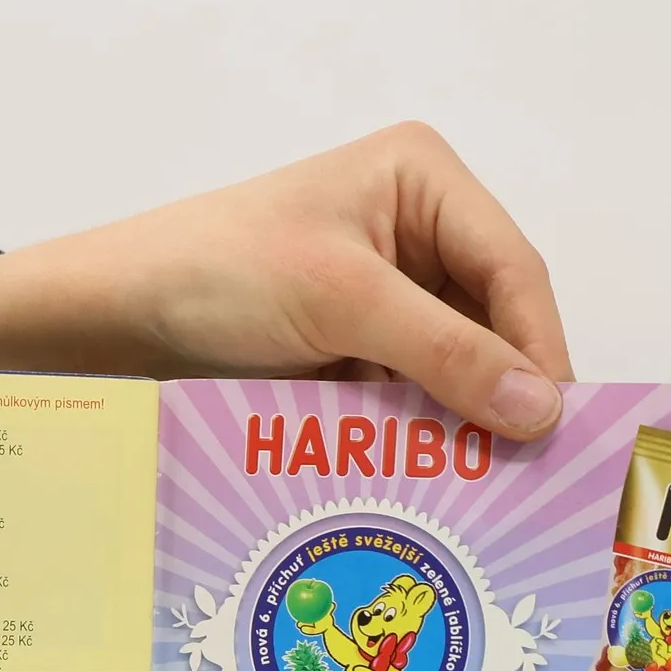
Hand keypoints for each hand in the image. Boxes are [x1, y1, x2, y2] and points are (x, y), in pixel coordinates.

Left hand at [0, 122, 572, 438]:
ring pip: (451, 367)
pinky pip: (406, 395)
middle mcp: (413, 230)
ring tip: (484, 489)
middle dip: (502, 391)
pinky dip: (416, 435)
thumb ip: (447, 352)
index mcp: (423, 181)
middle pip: (490, 321)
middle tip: (530, 475)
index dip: (540, 349)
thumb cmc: (220, 276)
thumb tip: (543, 409)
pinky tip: (430, 481)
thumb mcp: (343, 302)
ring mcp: (381, 293)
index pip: (513, 269)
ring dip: (460, 423)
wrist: (113, 318)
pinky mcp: (349, 349)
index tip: (556, 429)